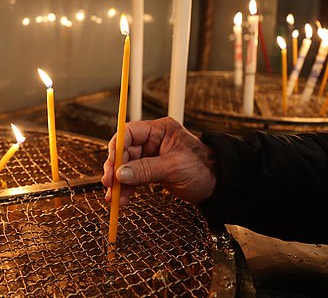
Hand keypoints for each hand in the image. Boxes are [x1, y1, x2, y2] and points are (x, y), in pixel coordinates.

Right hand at [101, 117, 215, 206]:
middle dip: (115, 168)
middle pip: (124, 151)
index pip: (129, 133)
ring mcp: (151, 156)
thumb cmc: (204, 169)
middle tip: (109, 183)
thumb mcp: (174, 167)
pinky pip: (133, 177)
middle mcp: (153, 141)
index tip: (112, 165)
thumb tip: (121, 173)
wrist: (217, 186)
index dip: (117, 148)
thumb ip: (146, 169)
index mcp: (159, 130)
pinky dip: (126, 188)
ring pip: (126, 166)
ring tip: (115, 196)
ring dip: (119, 182)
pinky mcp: (151, 171)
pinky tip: (123, 198)